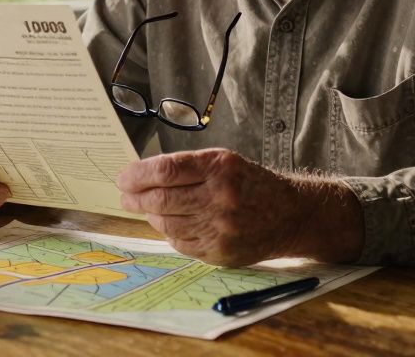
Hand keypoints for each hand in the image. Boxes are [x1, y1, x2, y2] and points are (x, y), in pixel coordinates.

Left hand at [118, 148, 361, 265]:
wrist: (291, 215)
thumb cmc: (250, 184)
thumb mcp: (224, 161)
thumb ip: (186, 167)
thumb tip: (140, 176)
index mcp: (219, 168)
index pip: (165, 170)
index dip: (137, 175)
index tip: (123, 179)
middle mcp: (220, 197)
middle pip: (161, 199)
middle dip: (135, 198)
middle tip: (125, 197)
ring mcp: (220, 228)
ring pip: (167, 223)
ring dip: (152, 215)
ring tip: (149, 208)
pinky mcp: (220, 252)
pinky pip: (180, 243)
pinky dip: (170, 233)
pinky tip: (172, 224)